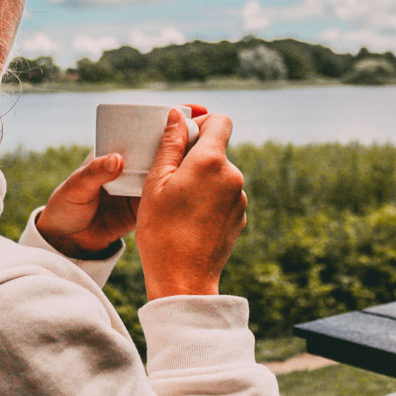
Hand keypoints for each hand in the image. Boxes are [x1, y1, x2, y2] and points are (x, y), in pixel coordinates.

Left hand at [34, 103, 207, 260]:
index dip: (168, 116)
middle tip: (212, 126)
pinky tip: (204, 185)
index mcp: (117, 151)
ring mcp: (143, 186)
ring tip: (216, 152)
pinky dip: (185, 189)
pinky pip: (169, 195)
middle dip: (189, 134)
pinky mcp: (148, 206)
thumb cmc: (66, 208)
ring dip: (191, 160)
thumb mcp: (77, 188)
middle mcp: (134, 165)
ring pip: (171, 168)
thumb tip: (117, 159)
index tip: (190, 108)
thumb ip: (94, 173)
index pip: (145, 127)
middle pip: (165, 144)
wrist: (68, 243)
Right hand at [134, 108, 246, 299]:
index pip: (220, 121)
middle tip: (168, 177)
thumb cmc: (161, 230)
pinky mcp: (240, 216)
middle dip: (195, 155)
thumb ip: (169, 144)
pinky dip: (209, 198)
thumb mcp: (155, 182)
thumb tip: (178, 115)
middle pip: (217, 149)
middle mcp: (233, 176)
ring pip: (219, 174)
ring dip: (201, 178)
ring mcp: (240, 198)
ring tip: (177, 203)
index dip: (202, 121)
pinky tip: (189, 218)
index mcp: (211, 162)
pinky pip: (224, 195)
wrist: (183, 280)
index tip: (183, 135)